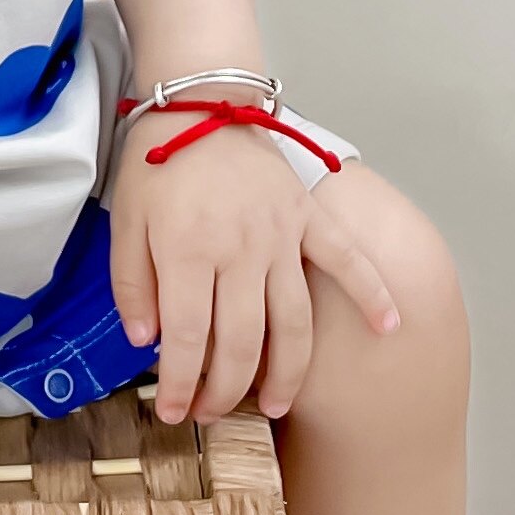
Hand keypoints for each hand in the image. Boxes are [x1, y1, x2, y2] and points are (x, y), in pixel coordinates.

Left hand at [108, 112, 402, 424]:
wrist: (199, 100)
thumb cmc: (158, 162)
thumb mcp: (125, 224)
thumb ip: (133, 287)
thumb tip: (146, 343)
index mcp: (190, 251)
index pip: (188, 340)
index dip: (180, 384)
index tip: (172, 413)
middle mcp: (242, 251)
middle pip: (242, 342)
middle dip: (225, 390)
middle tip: (210, 414)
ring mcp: (282, 235)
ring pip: (293, 322)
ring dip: (286, 373)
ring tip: (272, 406)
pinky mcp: (308, 218)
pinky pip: (347, 260)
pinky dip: (372, 293)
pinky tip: (389, 326)